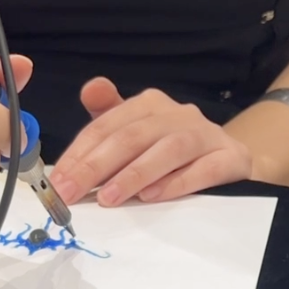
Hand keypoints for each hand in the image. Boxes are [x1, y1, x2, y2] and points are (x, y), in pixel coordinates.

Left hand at [51, 78, 251, 206]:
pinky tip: (152, 197)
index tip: (58, 181)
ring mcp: (206, 134)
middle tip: (71, 193)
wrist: (230, 158)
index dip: (79, 153)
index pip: (106, 126)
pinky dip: (176, 183)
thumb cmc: (172, 149)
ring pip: (168, 150)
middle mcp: (178, 113)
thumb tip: (89, 90)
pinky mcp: (230, 157)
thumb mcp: (137, 132)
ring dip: (135, 175)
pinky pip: (203, 169)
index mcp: (149, 104)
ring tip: (109, 198)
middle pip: (132, 136)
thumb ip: (108, 120)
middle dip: (96, 167)